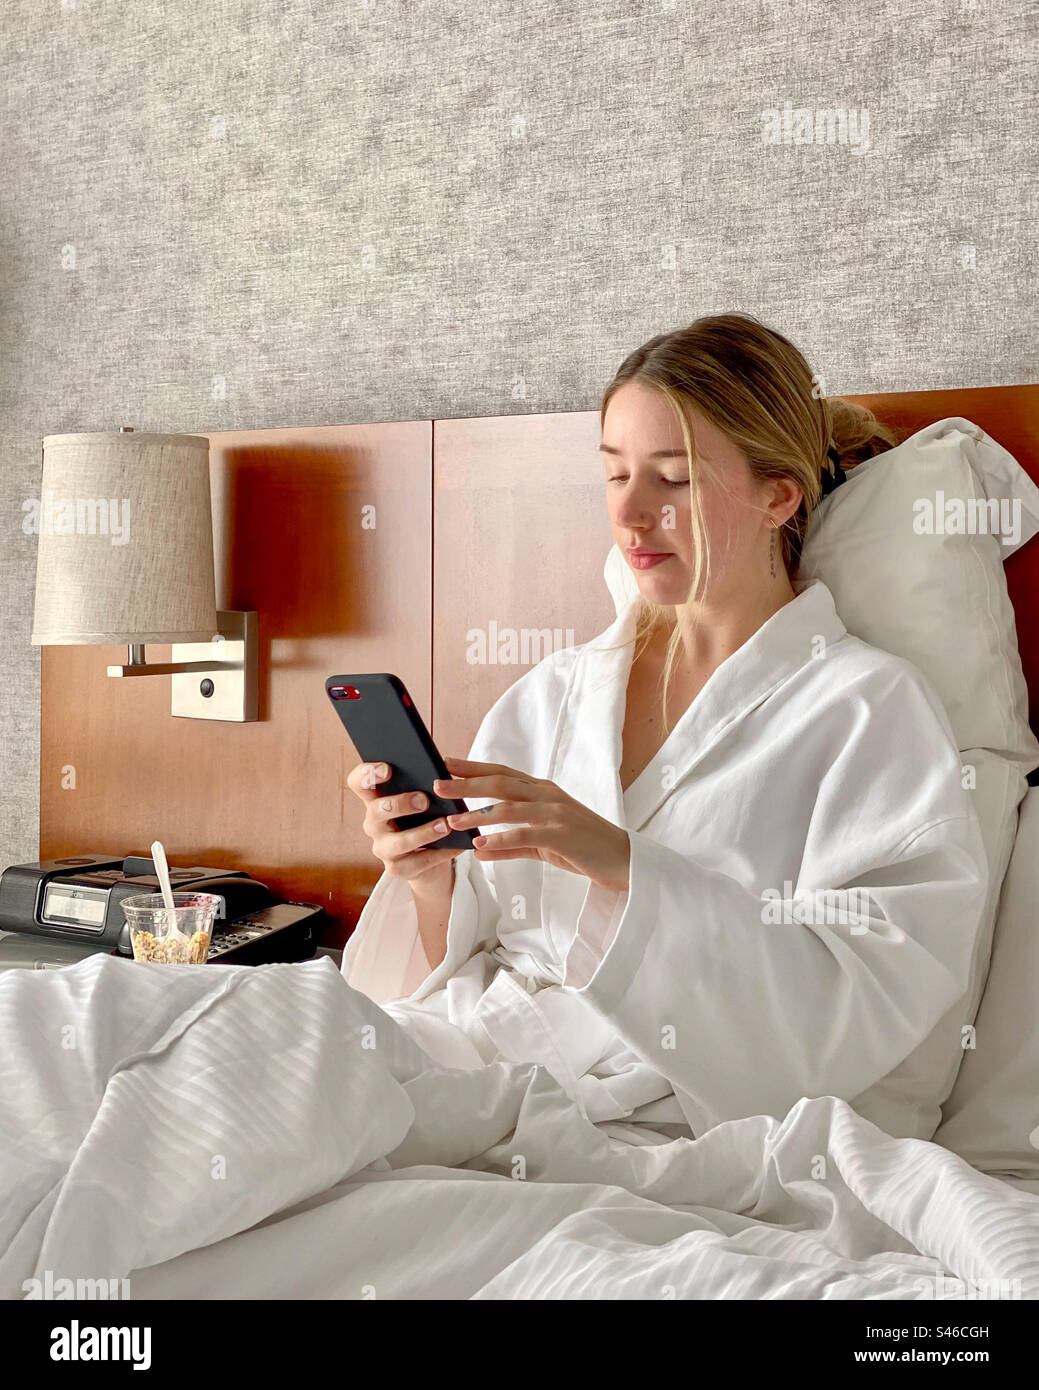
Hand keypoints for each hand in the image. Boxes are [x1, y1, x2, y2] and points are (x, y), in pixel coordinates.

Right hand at [346, 761, 465, 883]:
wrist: (429, 862)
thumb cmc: (426, 820)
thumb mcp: (424, 801)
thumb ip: (424, 784)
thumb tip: (441, 766)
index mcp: (376, 800)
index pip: (358, 782)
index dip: (367, 773)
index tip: (388, 769)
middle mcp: (373, 824)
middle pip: (376, 810)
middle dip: (400, 804)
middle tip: (423, 800)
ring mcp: (383, 848)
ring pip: (398, 842)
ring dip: (423, 832)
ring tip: (445, 825)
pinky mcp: (397, 869)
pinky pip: (418, 862)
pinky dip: (440, 853)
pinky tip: (457, 845)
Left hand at [434, 757, 630, 892]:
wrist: (621, 860)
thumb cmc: (581, 848)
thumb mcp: (541, 844)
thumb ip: (510, 845)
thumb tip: (477, 849)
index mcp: (542, 790)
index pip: (501, 773)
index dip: (473, 767)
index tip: (445, 764)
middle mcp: (547, 795)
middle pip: (500, 783)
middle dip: (466, 783)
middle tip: (437, 784)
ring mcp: (555, 813)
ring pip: (508, 807)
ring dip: (476, 813)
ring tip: (452, 821)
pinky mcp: (561, 834)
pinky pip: (525, 834)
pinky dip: (501, 839)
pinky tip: (480, 844)